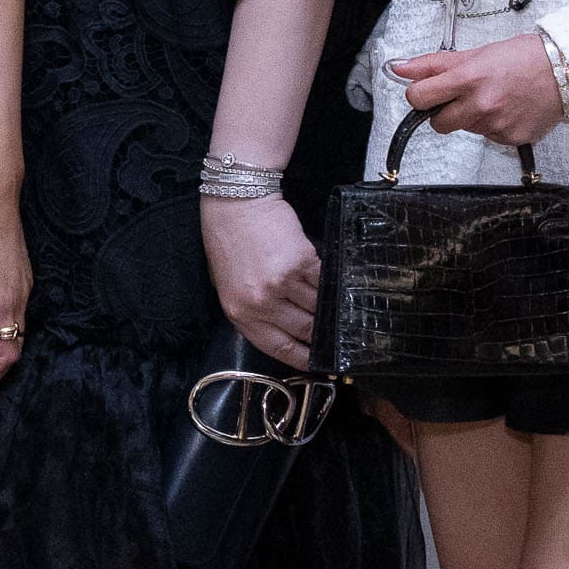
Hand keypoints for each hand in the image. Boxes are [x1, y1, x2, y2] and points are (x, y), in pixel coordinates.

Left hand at [198, 189, 321, 369]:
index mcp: (240, 313)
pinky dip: (332, 286)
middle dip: (322, 336)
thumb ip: (253, 312)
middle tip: (336, 339)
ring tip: (339, 312)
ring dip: (329, 310)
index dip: (304, 360)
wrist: (235, 203)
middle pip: (304, 330)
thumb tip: (285, 331)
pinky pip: (324, 283)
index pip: (279, 348)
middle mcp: (261, 303)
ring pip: (318, 308)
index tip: (319, 365)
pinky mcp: (302, 261)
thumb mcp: (229, 286)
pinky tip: (337, 286)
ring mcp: (282, 283)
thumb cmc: (229, 242)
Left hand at [384, 34, 568, 151]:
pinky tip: (509, 108)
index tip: (426, 92)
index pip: (419, 97)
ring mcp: (496, 125)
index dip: (418, 95)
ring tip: (495, 96)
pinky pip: (489, 136)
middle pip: (438, 124)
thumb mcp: (476, 53)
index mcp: (469, 78)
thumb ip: (434, 64)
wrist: (566, 71)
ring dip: (472, 116)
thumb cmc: (525, 57)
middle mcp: (481, 105)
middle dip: (444, 112)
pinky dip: (494, 125)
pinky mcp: (511, 139)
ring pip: (466, 129)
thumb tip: (401, 68)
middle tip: (463, 96)